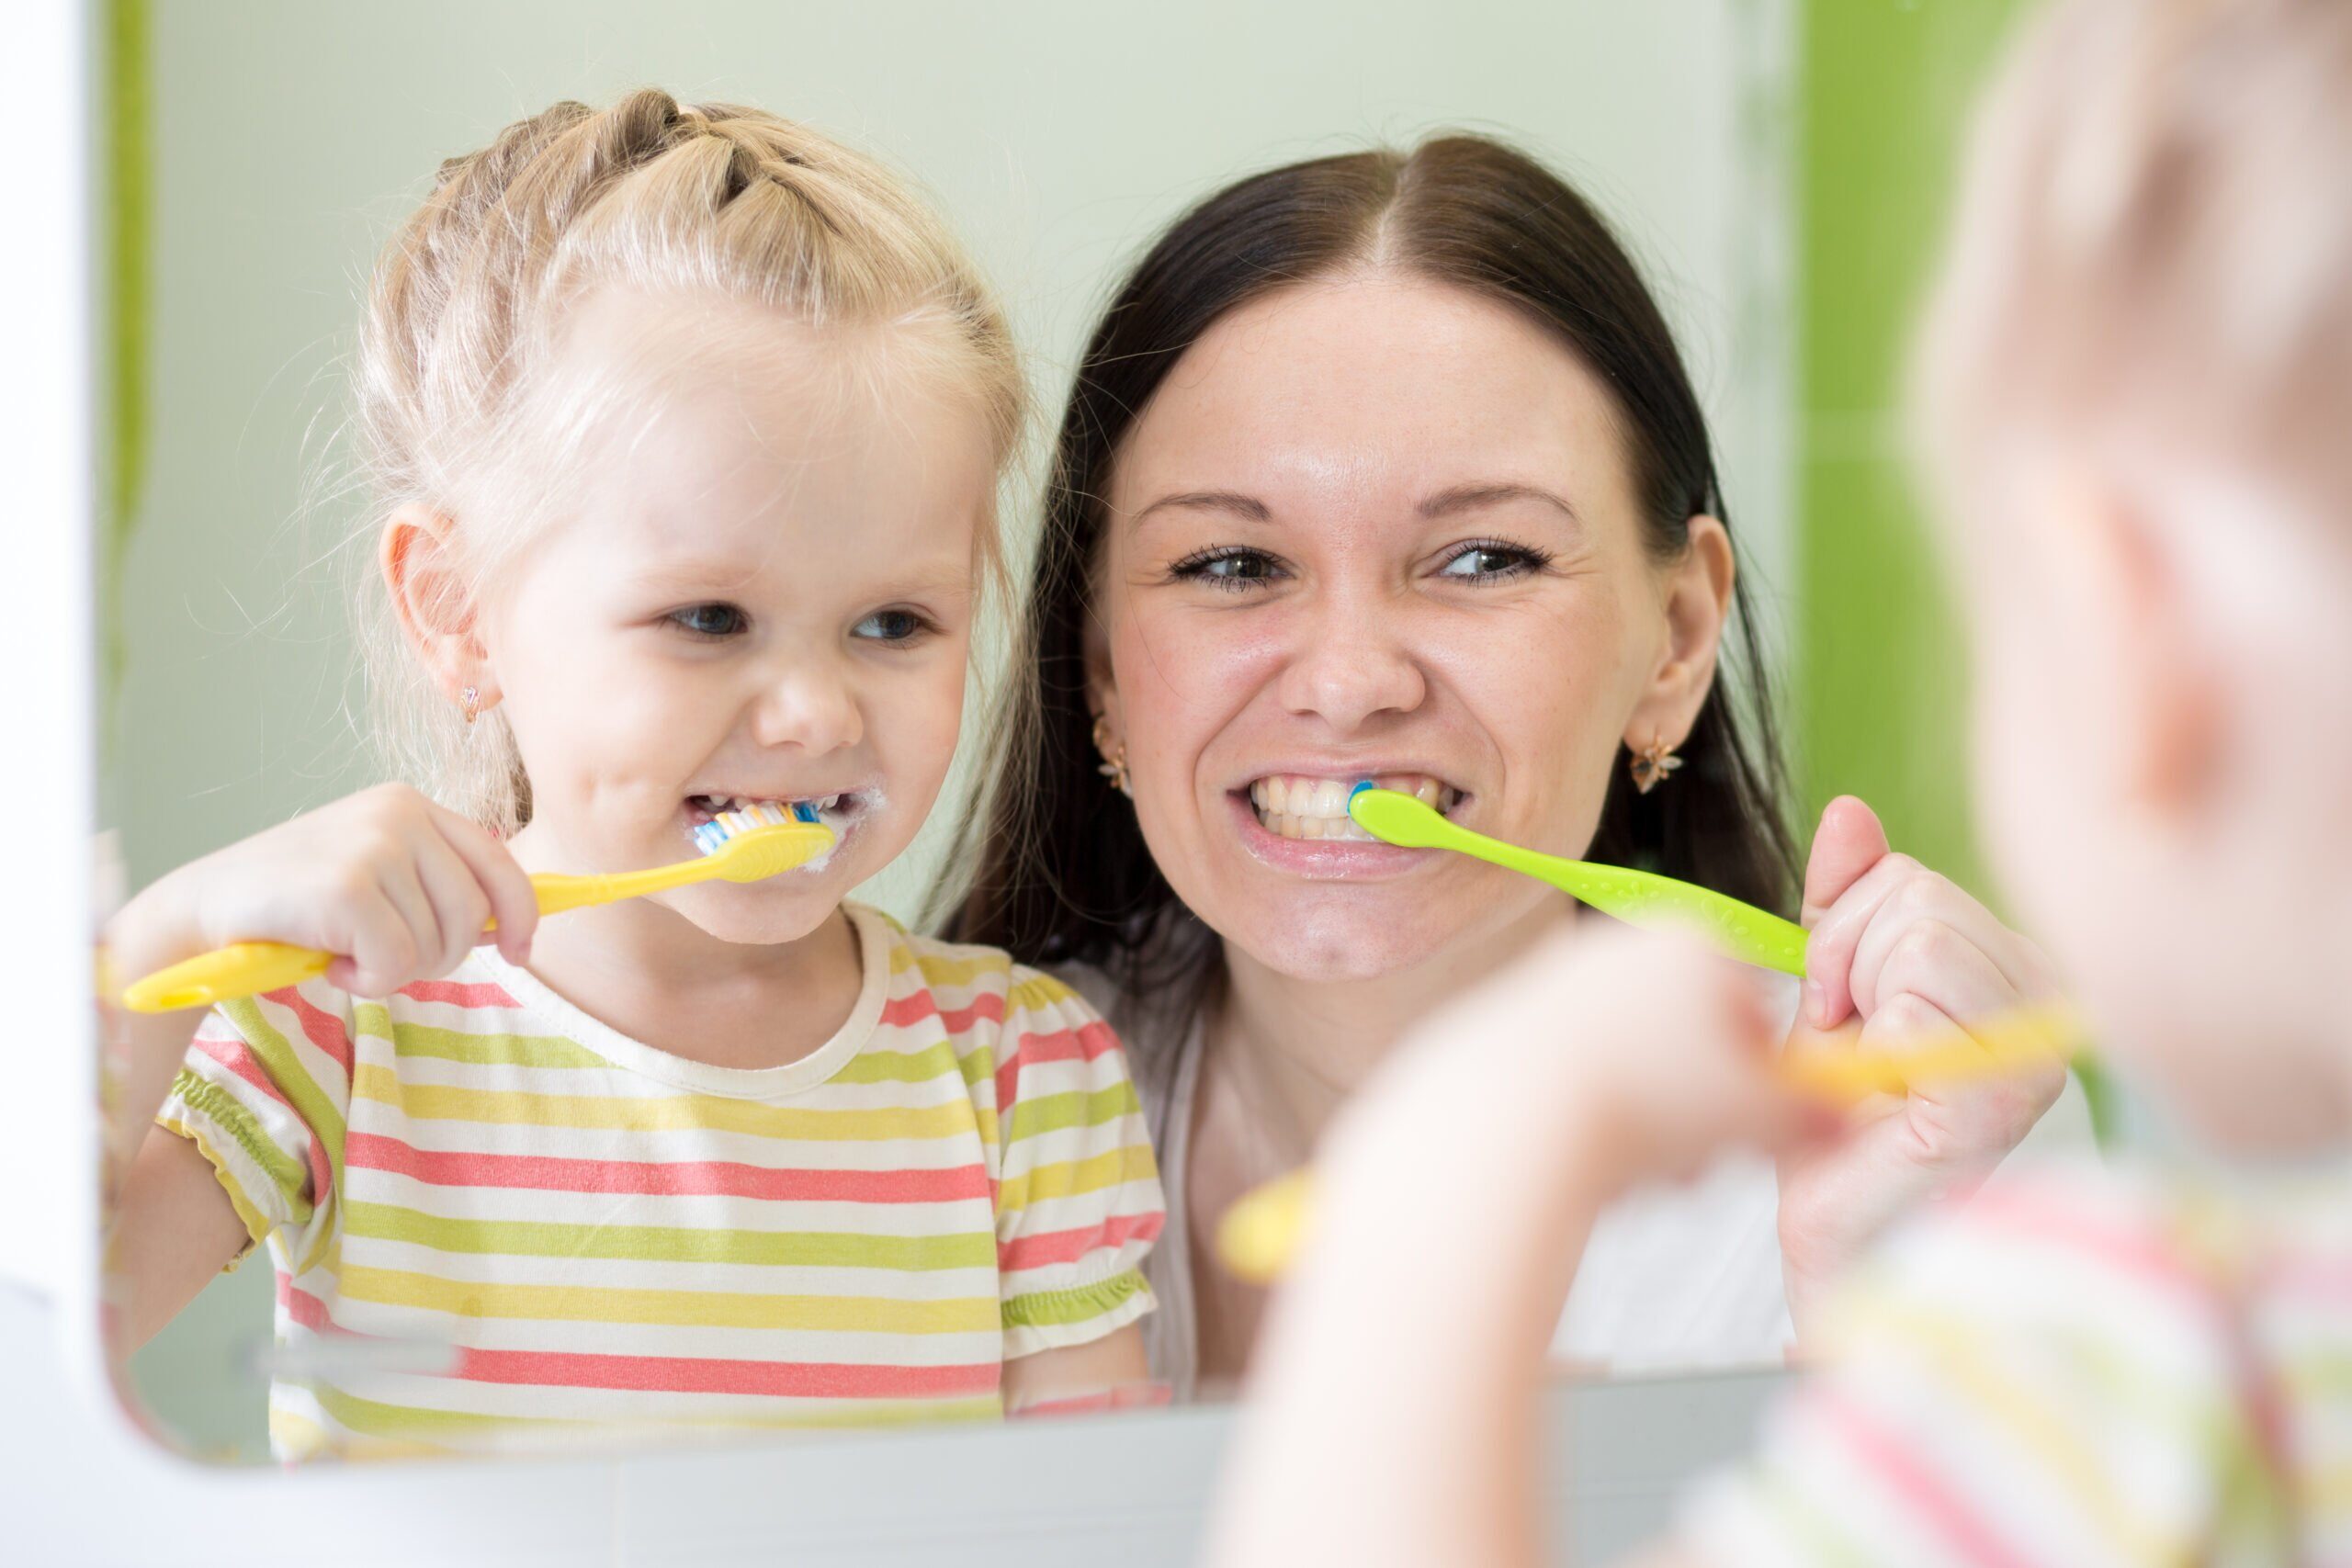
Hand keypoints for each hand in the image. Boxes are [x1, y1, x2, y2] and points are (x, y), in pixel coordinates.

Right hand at [128, 783, 540, 996]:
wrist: (204, 909)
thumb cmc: (298, 905)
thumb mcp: (378, 878)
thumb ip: (437, 889)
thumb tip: (511, 929)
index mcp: (413, 806)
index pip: (500, 862)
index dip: (523, 914)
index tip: (523, 953)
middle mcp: (400, 814)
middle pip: (474, 914)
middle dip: (440, 956)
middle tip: (384, 959)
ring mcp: (374, 845)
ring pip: (438, 943)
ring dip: (396, 970)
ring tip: (347, 952)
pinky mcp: (348, 886)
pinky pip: (398, 963)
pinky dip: (369, 981)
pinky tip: (332, 963)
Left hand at [1337, 923, 1827, 1199]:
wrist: (1509, 1118)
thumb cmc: (1642, 1103)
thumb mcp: (1760, 1117)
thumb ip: (1814, 1117)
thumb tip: (1844, 1125)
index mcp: (1689, 940)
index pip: (1754, 1010)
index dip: (1761, 1079)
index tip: (1753, 1129)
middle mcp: (1618, 947)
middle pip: (1691, 1044)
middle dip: (1701, 1114)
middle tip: (1693, 1163)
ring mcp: (1557, 982)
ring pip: (1635, 1074)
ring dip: (1649, 1132)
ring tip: (1636, 1173)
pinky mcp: (1507, 1029)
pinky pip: (1575, 1088)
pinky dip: (1589, 1128)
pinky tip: (1584, 1164)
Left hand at [1776, 797, 2066, 1330]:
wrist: (1827, 1227)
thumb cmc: (1833, 1117)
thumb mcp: (1832, 982)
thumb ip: (1846, 898)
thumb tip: (1848, 811)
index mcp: (2015, 969)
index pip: (1910, 879)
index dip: (1845, 935)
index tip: (1838, 1007)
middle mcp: (2046, 1003)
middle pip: (1914, 895)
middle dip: (1843, 962)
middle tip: (1844, 1041)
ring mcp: (2034, 1048)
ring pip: (1917, 932)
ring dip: (1853, 997)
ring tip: (1863, 1066)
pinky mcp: (2002, 1091)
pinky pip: (1915, 995)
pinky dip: (1868, 1036)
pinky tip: (1877, 1089)